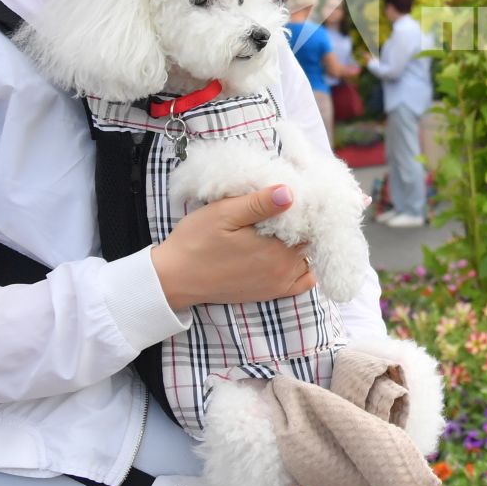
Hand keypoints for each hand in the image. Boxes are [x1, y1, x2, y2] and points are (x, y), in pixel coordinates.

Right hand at [150, 186, 316, 312]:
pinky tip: (288, 252)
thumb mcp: (224, 213)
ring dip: (303, 243)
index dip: (306, 207)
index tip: (297, 194)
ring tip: (286, 227)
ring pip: (308, 257)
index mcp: (276, 249)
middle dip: (305, 223)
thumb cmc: (196, 242)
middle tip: (289, 208)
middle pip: (311, 239)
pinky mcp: (270, 293)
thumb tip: (291, 192)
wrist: (175, 278)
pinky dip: (303, 266)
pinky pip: (303, 281)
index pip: (310, 223)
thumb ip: (259, 203)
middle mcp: (283, 269)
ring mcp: (278, 283)